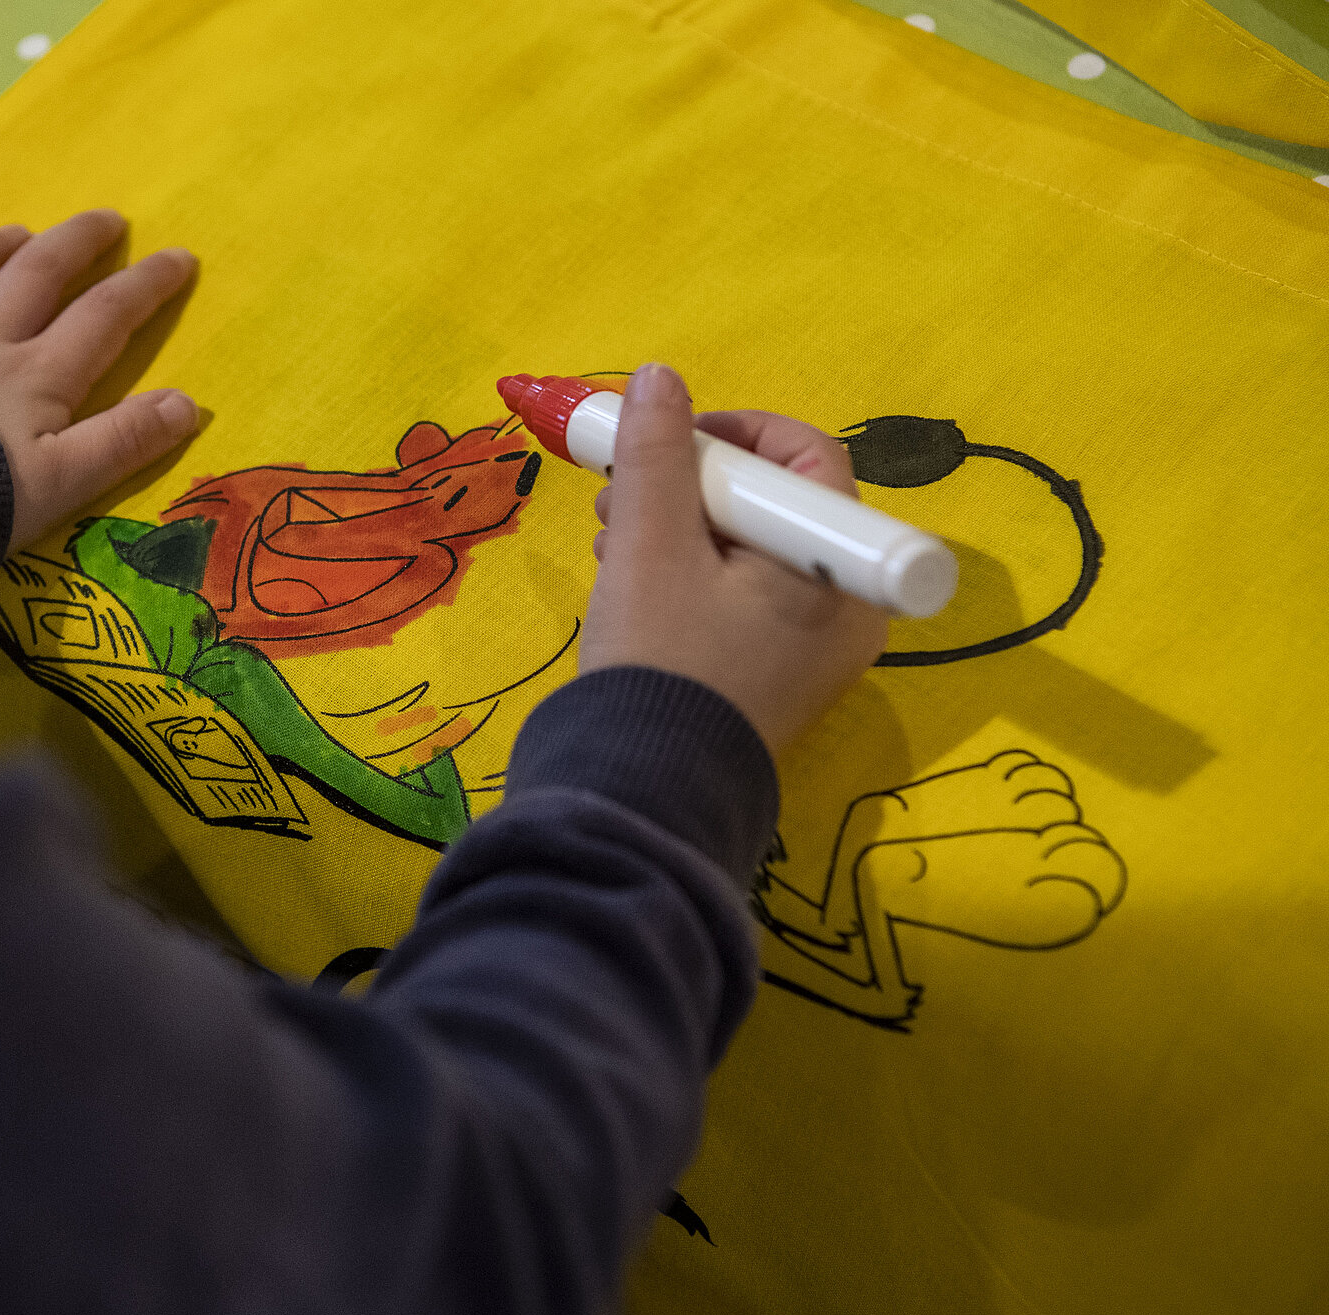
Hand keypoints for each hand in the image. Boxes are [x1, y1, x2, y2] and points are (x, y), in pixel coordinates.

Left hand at [0, 209, 198, 552]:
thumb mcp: (64, 483)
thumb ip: (123, 441)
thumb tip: (186, 402)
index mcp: (36, 375)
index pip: (103, 316)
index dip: (145, 285)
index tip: (179, 257)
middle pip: (35, 274)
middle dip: (77, 242)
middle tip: (107, 219)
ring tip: (15, 235)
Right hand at [580, 364, 887, 757]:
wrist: (641, 792)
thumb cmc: (659, 663)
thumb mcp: (648, 545)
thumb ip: (657, 453)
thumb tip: (660, 378)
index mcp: (837, 570)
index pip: (808, 458)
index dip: (734, 432)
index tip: (668, 443)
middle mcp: (846, 608)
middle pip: (775, 504)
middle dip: (690, 486)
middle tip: (621, 499)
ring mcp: (815, 649)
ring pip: (751, 549)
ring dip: (679, 529)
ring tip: (613, 545)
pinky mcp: (777, 676)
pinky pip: (744, 596)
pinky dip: (691, 576)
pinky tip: (633, 585)